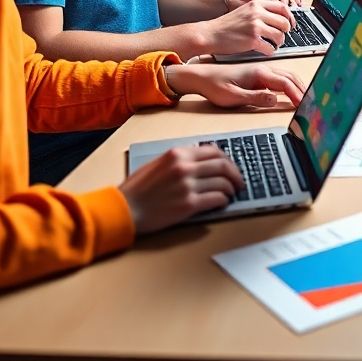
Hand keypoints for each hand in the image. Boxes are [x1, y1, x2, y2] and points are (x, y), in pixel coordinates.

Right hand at [120, 145, 243, 234]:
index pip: (213, 151)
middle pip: (223, 165)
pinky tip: (222, 203)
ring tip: (231, 193)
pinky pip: (216, 199)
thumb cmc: (137, 189)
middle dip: (235, 174)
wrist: (123, 209)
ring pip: (222, 182)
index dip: (227, 159)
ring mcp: (188, 185)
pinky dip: (223, 200)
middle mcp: (185, 167)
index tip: (230, 166)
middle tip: (239, 181)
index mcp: (177, 154)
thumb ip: (179, 158)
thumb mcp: (157, 163)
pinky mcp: (188, 205)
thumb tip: (200, 156)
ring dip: (231, 188)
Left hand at [165, 61, 305, 107]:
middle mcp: (262, 70)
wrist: (200, 77)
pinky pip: (278, 78)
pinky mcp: (256, 75)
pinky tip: (290, 91)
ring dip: (297, 85)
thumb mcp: (233, 96)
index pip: (284, 83)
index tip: (304, 104)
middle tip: (311, 101)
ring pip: (285, 76)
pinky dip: (288, 84)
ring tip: (305, 96)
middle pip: (289, 77)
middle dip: (302, 88)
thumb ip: (256, 98)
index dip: (296, 93)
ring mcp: (260, 71)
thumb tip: (275, 100)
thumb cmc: (214, 86)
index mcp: (258, 73)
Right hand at [200, 0, 294, 54]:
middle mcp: (257, 13)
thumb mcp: (244, 11)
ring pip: (280, 36)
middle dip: (285, 32)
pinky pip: (270, 48)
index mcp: (256, 4)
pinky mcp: (252, 41)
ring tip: (273, 44)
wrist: (210, 34)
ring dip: (279, 43)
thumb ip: (260, 11)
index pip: (282, 7)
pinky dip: (270, 51)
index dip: (290, 17)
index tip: (290, 24)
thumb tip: (278, 18)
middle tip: (280, 37)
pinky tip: (265, 50)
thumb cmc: (227, 25)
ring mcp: (255, 27)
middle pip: (284, 22)